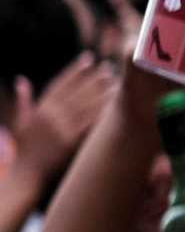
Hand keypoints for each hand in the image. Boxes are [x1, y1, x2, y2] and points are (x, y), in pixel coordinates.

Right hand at [10, 58, 115, 180]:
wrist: (26, 173)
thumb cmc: (24, 148)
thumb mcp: (20, 121)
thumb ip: (24, 101)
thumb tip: (21, 80)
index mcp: (40, 109)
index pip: (60, 83)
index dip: (75, 69)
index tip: (88, 58)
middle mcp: (50, 116)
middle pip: (77, 92)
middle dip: (93, 78)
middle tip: (109, 67)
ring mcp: (61, 128)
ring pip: (86, 105)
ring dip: (102, 92)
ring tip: (117, 82)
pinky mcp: (70, 141)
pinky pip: (90, 124)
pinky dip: (102, 113)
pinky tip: (116, 105)